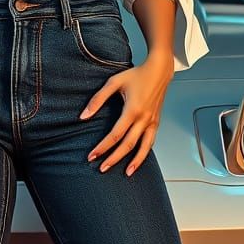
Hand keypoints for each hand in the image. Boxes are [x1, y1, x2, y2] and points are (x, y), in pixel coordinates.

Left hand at [79, 53, 174, 175]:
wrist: (159, 71)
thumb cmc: (137, 75)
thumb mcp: (113, 83)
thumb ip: (98, 100)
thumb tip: (83, 116)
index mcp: (133, 110)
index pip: (115, 135)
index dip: (103, 147)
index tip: (92, 156)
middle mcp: (144, 119)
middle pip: (128, 145)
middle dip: (114, 158)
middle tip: (102, 168)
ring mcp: (152, 122)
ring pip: (143, 147)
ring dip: (135, 162)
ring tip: (126, 173)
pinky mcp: (156, 122)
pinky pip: (151, 141)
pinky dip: (144, 153)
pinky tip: (138, 159)